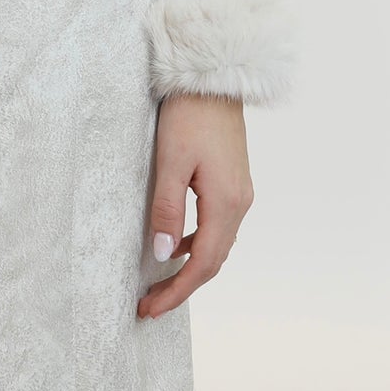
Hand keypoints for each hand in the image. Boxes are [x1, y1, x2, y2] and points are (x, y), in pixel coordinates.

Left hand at [137, 93, 253, 319]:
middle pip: (212, 261)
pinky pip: (217, 228)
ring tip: (159, 284)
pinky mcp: (232, 184)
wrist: (213, 82)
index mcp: (226, 203)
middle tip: (149, 305)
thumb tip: (162, 255)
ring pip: (216, 246)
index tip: (151, 309)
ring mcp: (240, 194)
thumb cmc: (189, 116)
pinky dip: (196, 246)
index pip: (202, 264)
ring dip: (190, 269)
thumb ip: (167, 210)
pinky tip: (174, 245)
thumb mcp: (170, 163)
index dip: (177, 291)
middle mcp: (240, 204)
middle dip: (182, 287)